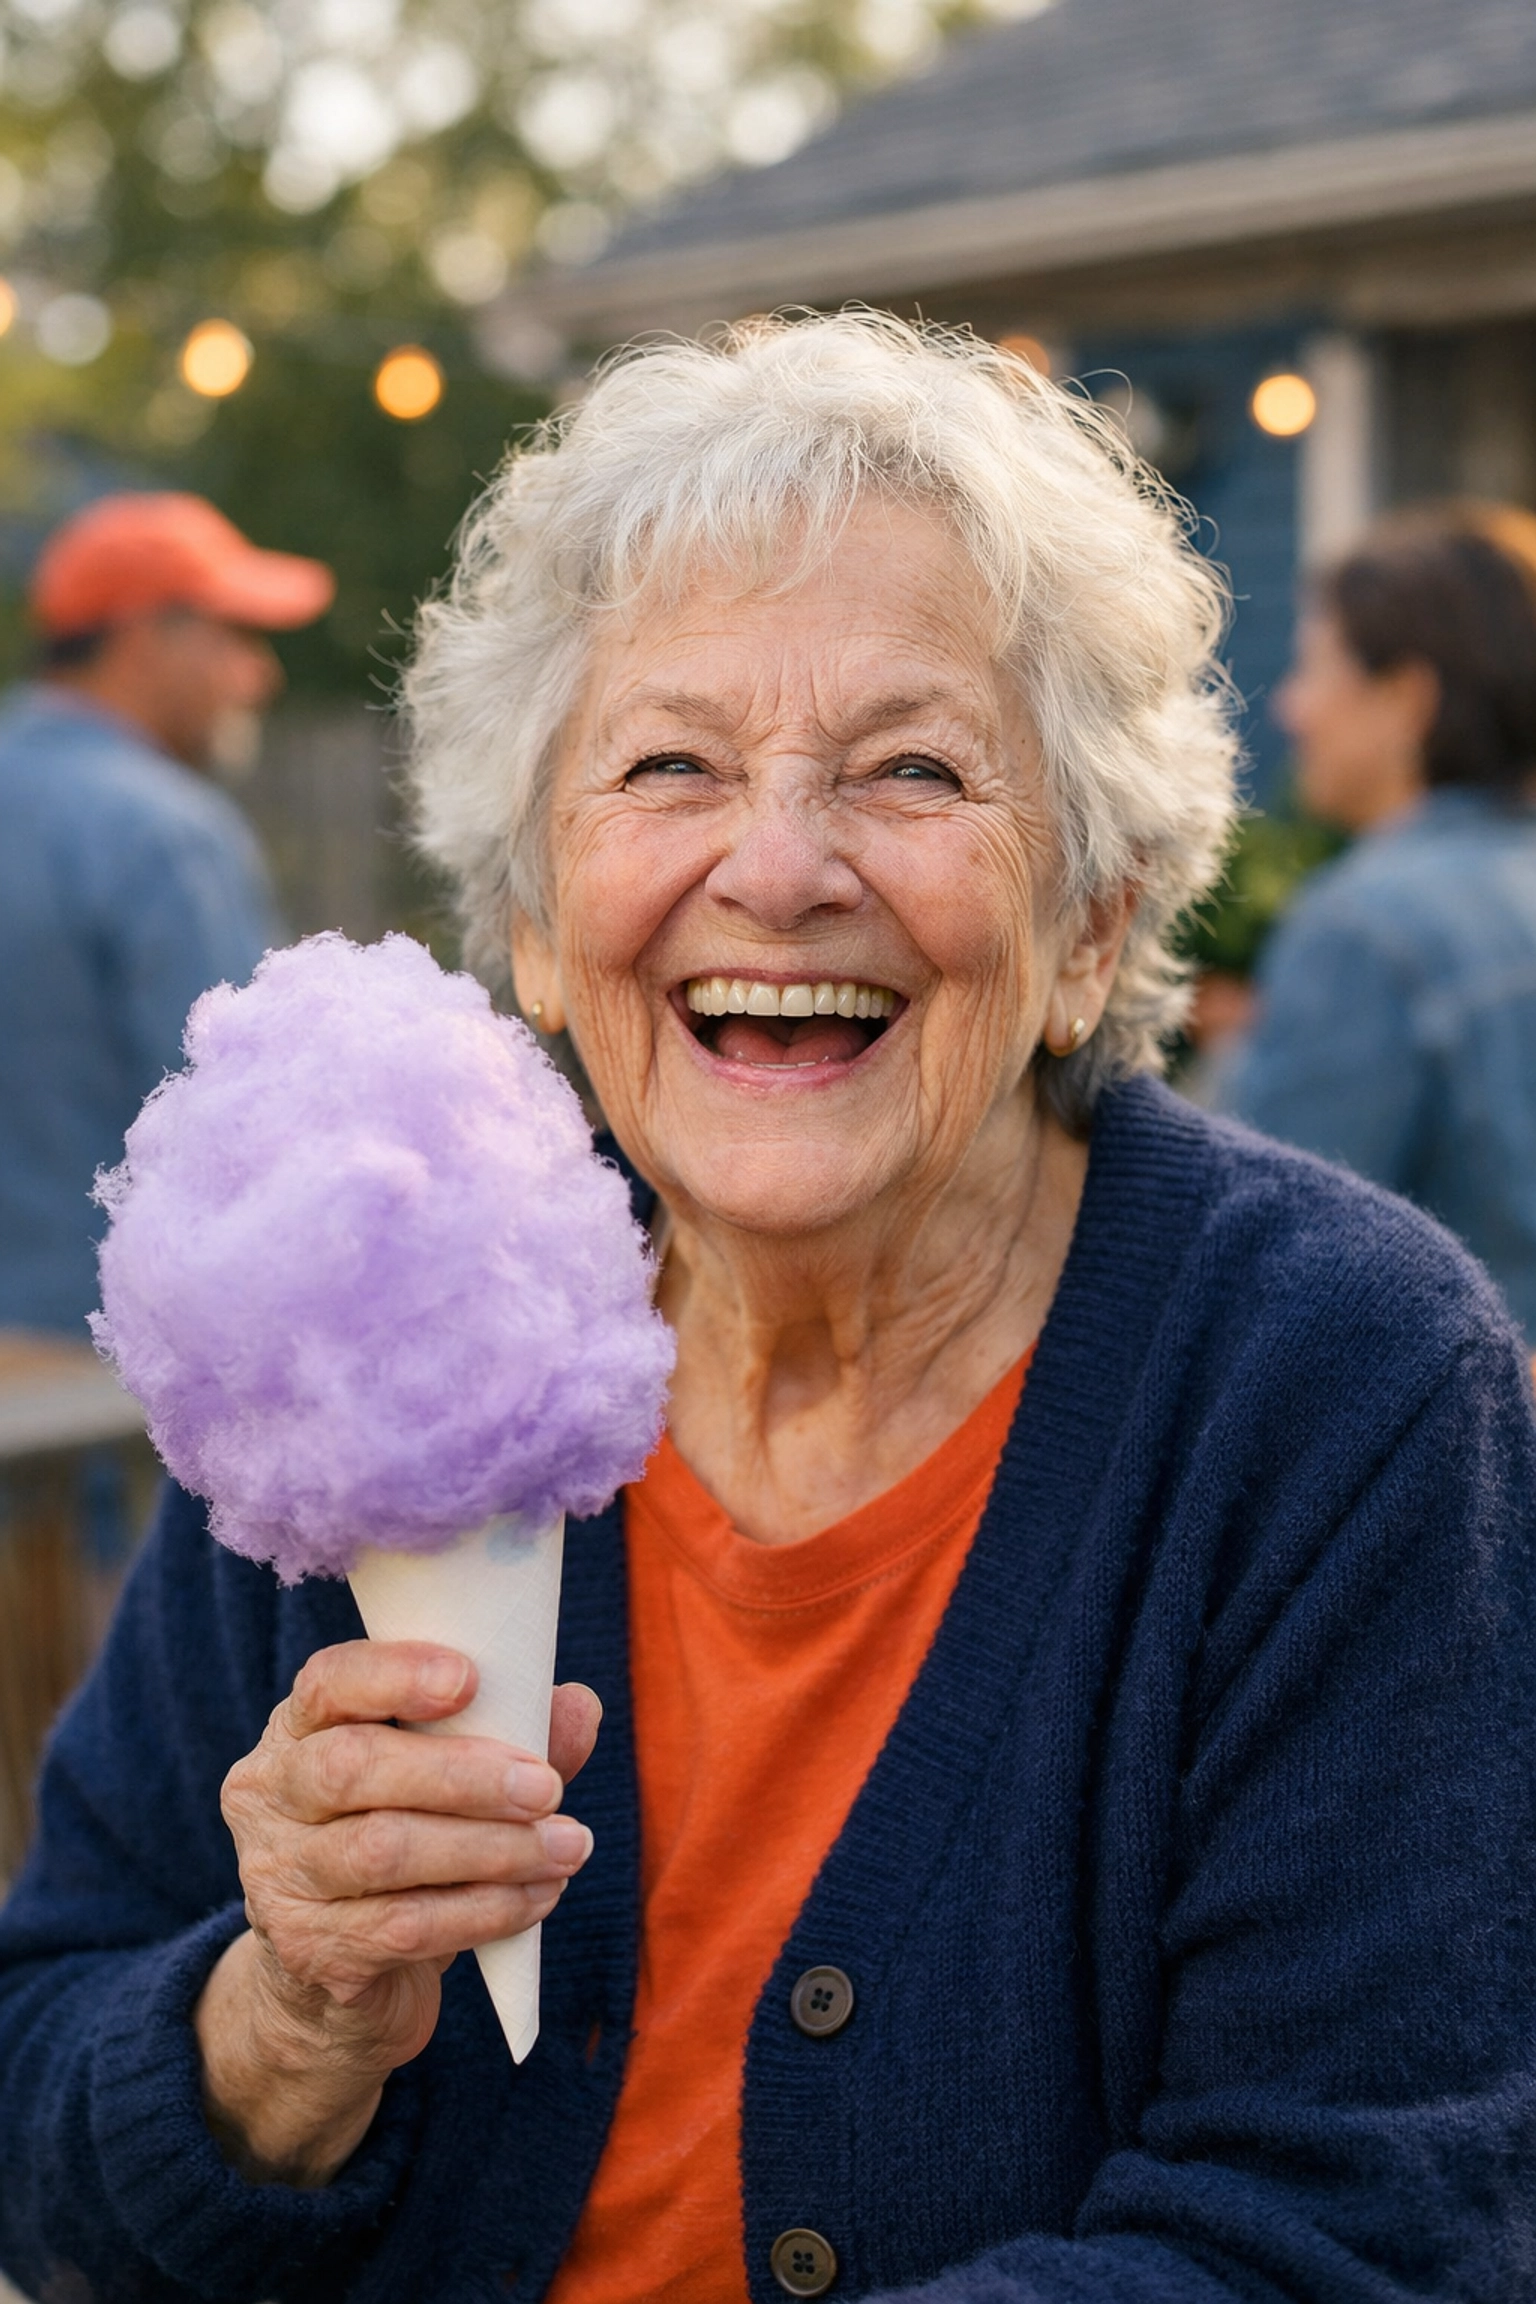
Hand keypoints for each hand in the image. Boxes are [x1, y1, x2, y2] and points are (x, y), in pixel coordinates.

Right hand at [195, 1641, 599, 2185]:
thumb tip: (579, 1707)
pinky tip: (538, 1898)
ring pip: (383, 1851)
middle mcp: (270, 1795)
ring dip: (492, 1848)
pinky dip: (484, 1910)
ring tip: (567, 1847)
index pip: (328, 1682)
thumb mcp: (445, 1778)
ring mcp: (278, 1878)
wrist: (336, 1976)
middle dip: (461, 1776)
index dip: (395, 1674)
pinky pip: (403, 1927)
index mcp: (298, 1728)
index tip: (471, 1679)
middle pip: (351, 1767)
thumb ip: (508, 1734)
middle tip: (546, 1789)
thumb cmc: (404, 1838)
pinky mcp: (308, 1951)